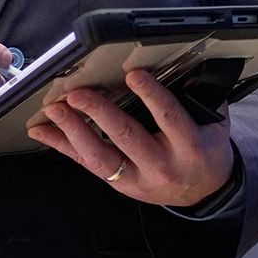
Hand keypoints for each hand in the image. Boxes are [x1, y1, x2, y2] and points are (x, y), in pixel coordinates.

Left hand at [26, 69, 233, 208]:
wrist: (204, 193)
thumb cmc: (205, 149)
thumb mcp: (213, 124)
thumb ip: (198, 98)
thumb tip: (180, 64)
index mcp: (188, 146)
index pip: (168, 116)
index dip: (150, 94)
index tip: (133, 74)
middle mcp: (161, 164)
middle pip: (126, 136)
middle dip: (99, 112)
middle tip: (78, 92)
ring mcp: (137, 179)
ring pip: (101, 156)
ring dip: (74, 130)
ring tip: (54, 109)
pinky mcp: (119, 185)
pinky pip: (88, 165)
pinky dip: (63, 147)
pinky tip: (44, 131)